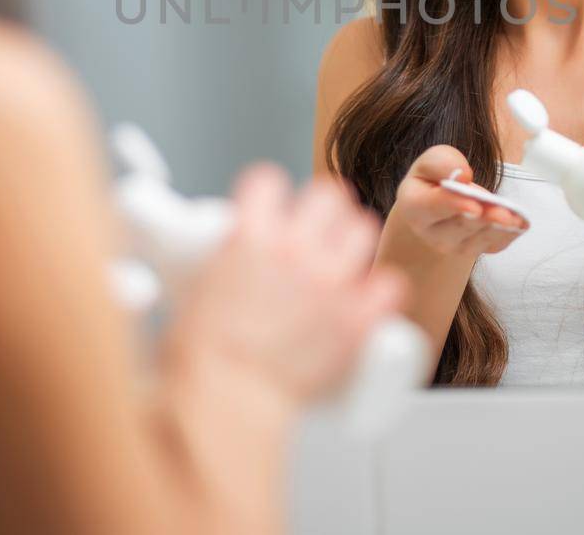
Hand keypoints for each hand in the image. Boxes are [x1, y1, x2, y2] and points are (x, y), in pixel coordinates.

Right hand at [166, 162, 404, 410]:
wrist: (227, 402)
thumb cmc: (200, 361)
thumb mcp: (193, 293)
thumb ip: (216, 273)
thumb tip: (223, 276)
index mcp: (249, 236)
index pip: (267, 181)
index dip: (270, 193)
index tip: (271, 207)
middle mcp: (294, 249)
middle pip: (327, 195)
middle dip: (323, 209)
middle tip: (318, 230)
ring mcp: (331, 282)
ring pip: (362, 229)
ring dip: (353, 240)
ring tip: (345, 261)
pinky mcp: (358, 319)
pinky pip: (390, 284)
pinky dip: (382, 291)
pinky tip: (372, 299)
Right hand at [388, 145, 527, 256]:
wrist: (441, 200)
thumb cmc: (435, 177)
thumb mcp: (433, 160)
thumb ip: (442, 162)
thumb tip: (461, 175)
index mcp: (414, 207)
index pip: (433, 207)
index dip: (454, 205)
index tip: (473, 205)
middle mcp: (432, 233)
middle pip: (460, 227)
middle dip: (483, 219)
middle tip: (502, 213)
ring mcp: (454, 245)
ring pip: (479, 239)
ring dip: (499, 228)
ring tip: (515, 216)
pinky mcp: (476, 249)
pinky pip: (494, 245)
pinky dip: (509, 234)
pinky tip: (520, 223)